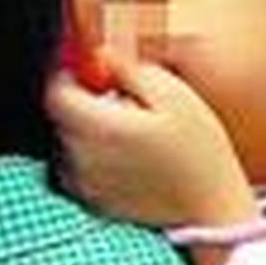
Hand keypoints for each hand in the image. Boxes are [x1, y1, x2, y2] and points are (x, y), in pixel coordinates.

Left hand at [46, 49, 255, 230]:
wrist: (211, 211)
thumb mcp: (174, 96)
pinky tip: (130, 159)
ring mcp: (83, 184)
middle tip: (124, 102)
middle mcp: (80, 158)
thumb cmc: (198, 153)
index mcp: (97, 127)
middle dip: (83, 101)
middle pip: (59, 116)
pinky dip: (94, 157)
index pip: (53, 90)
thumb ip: (129, 68)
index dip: (70, 73)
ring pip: (67, 142)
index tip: (94, 72)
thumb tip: (100, 53)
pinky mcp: (92, 202)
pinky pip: (79, 168)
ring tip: (131, 134)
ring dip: (89, 130)